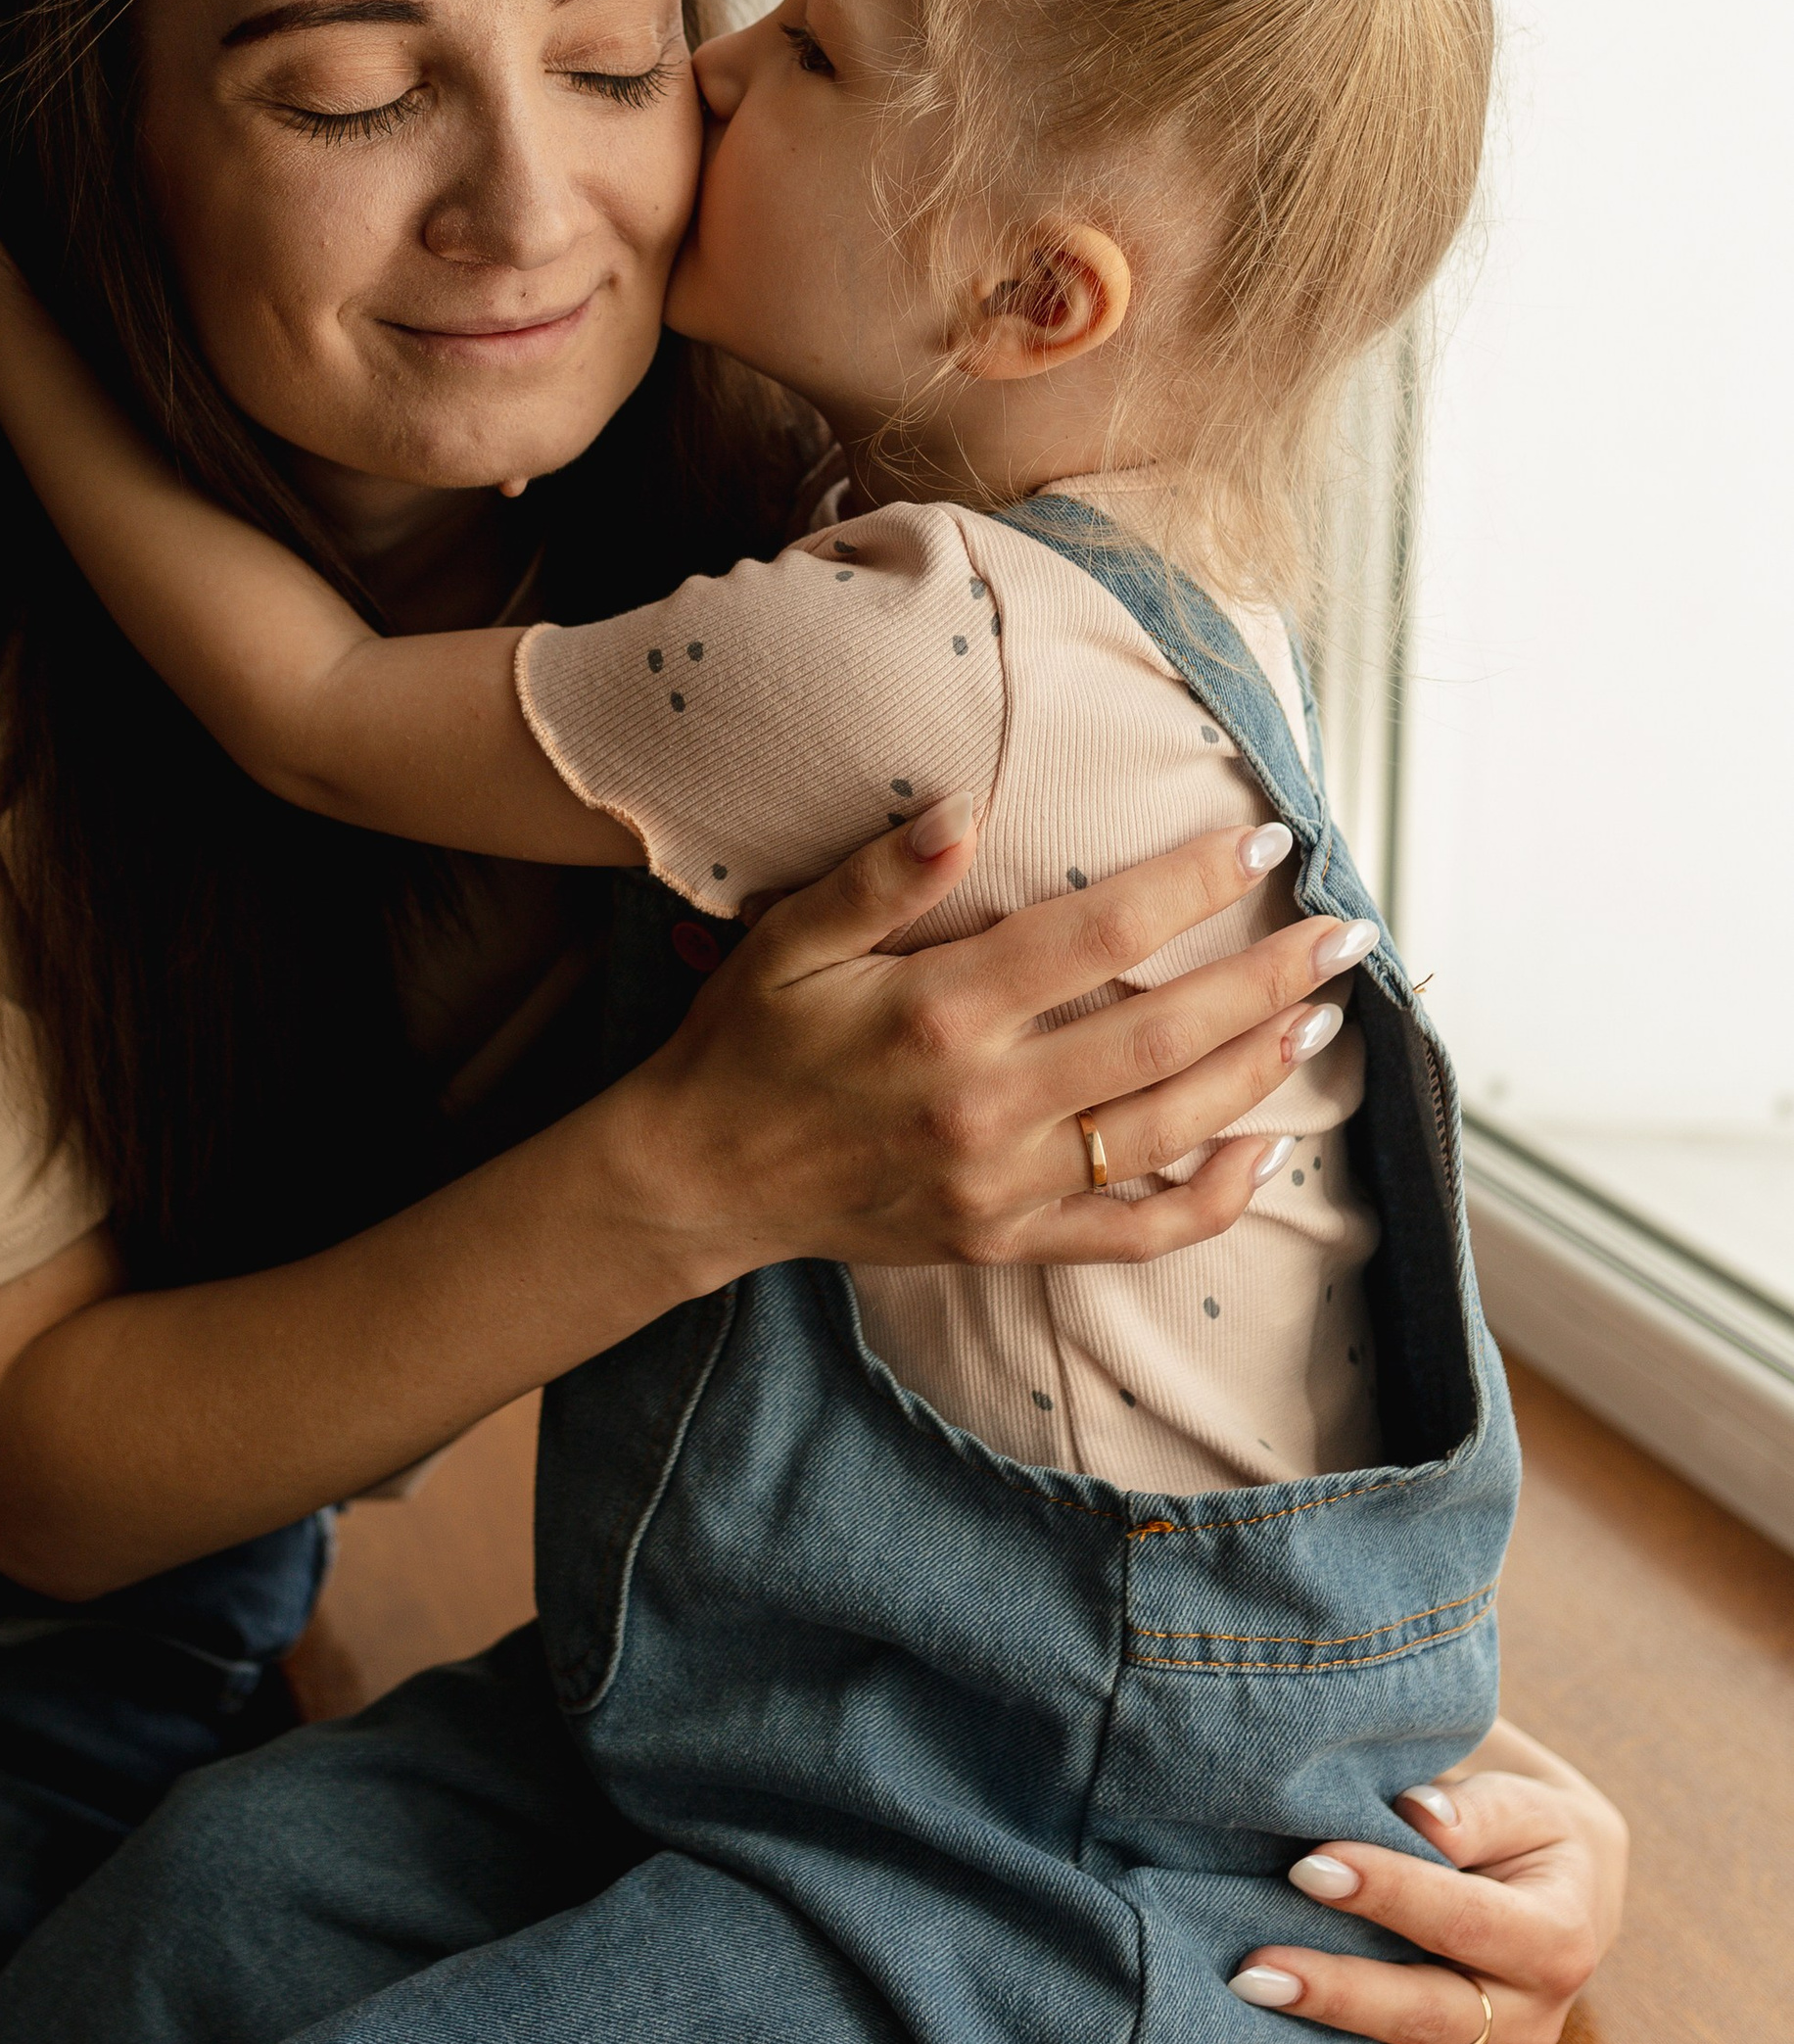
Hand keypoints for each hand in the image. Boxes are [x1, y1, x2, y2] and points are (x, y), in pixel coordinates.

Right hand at [639, 798, 1371, 1276]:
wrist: (697, 1180)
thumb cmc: (746, 1041)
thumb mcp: (791, 939)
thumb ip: (884, 874)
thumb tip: (969, 804)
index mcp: (941, 1011)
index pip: (1100, 933)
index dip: (1191, 885)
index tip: (1265, 848)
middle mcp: (987, 1100)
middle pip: (1163, 1031)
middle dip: (1267, 978)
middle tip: (1346, 934)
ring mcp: (1002, 1181)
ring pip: (1165, 1126)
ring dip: (1257, 1070)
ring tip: (1320, 1016)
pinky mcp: (1004, 1239)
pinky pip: (1131, 1230)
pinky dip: (1210, 1198)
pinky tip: (1265, 1151)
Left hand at [1229, 1719, 1627, 2043]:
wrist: (1564, 1889)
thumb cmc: (1525, 1830)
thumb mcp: (1520, 1800)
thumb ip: (1474, 1811)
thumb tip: (1421, 1815)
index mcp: (1556, 1938)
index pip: (1464, 1918)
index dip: (1390, 1891)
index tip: (1308, 1864)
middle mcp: (1532, 2019)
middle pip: (1431, 2015)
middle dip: (1339, 1999)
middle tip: (1251, 1974)